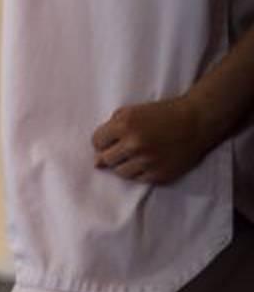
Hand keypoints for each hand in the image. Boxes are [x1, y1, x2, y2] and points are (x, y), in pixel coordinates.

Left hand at [91, 95, 211, 184]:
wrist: (196, 122)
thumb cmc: (161, 114)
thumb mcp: (131, 111)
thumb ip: (109, 130)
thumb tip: (96, 161)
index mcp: (124, 125)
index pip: (97, 142)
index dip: (103, 141)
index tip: (113, 139)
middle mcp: (134, 144)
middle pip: (106, 159)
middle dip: (111, 153)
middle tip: (125, 148)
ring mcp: (147, 161)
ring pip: (120, 172)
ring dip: (124, 164)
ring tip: (137, 154)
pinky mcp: (160, 174)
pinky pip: (138, 179)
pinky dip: (140, 171)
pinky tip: (148, 161)